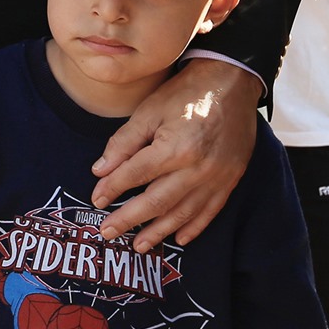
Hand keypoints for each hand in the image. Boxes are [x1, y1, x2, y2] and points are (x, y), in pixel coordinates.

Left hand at [92, 60, 258, 251]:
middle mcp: (197, 169)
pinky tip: (179, 239)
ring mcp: (216, 178)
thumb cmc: (185, 92)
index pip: (135, 175)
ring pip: (183, 214)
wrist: (231, 82)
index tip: (96, 199)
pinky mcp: (230, 180)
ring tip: (138, 246)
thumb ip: (124, 143)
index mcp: (174, 148)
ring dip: (158, 232)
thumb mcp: (149, 110)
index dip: (112, 189)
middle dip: (129, 219)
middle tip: (107, 232)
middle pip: (156, 202)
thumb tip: (100, 171)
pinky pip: (210, 211)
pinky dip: (194, 227)